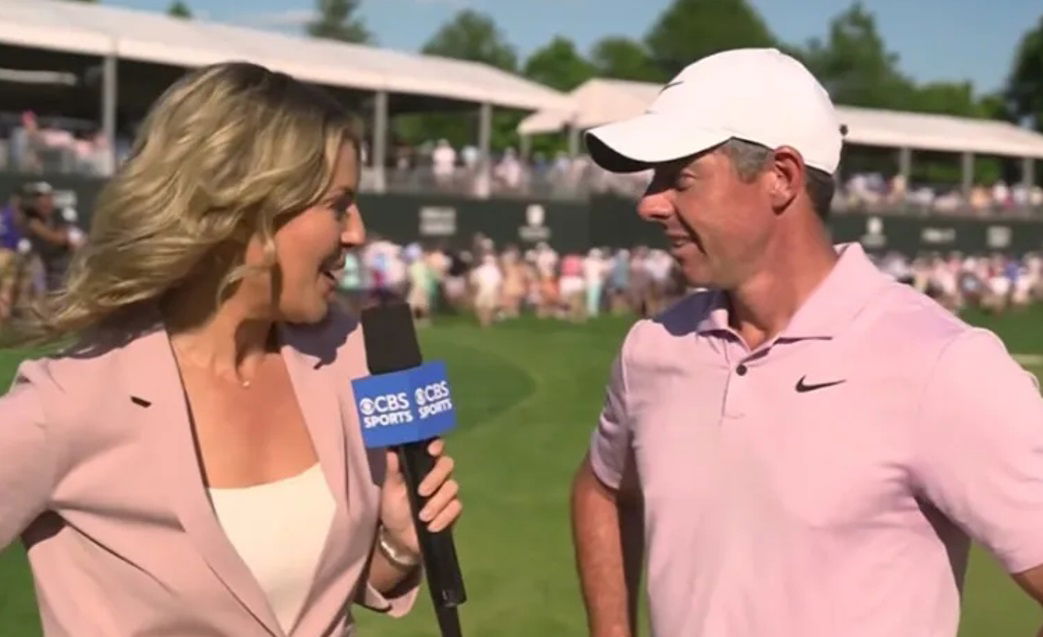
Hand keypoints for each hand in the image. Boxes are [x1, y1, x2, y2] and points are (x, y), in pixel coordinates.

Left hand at [379, 439, 461, 556]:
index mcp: (422, 466)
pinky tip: (431, 526)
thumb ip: (393, 471)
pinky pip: (456, 508)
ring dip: (437, 503)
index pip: (435, 448)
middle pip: (447, 465)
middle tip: (421, 492)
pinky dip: (443, 517)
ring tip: (423, 517)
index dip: (437, 446)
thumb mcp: (391, 490)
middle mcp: (438, 476)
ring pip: (452, 487)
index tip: (432, 451)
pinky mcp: (453, 510)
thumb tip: (392, 450)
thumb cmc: (395, 508)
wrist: (400, 537)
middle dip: (436, 477)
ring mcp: (447, 492)